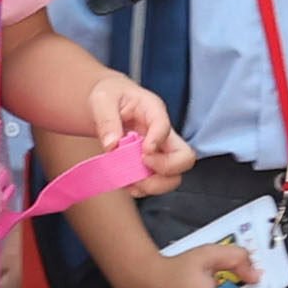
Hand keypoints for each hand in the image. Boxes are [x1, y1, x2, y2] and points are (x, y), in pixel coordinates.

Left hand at [86, 79, 193, 196]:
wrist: (109, 105)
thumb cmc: (110, 97)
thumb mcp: (102, 99)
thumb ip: (106, 119)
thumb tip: (112, 145)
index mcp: (154, 111)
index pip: (165, 126)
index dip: (157, 141)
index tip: (143, 152)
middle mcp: (164, 134)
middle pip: (184, 158)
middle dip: (166, 169)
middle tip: (141, 166)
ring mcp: (160, 153)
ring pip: (174, 177)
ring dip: (154, 184)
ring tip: (131, 180)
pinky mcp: (151, 166)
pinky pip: (155, 184)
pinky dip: (142, 189)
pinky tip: (126, 183)